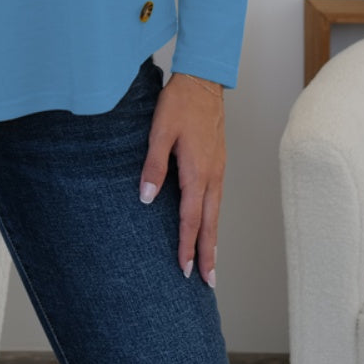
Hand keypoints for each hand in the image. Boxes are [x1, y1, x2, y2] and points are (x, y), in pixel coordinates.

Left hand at [138, 71, 225, 287]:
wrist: (203, 81)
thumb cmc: (179, 103)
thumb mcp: (159, 131)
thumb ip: (153, 166)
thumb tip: (146, 199)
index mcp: (196, 171)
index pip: (192, 218)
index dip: (188, 246)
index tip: (185, 270)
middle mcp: (212, 175)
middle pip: (210, 223)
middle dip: (209, 254)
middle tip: (208, 282)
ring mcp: (218, 169)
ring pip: (216, 212)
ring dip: (214, 240)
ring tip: (212, 264)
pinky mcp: (218, 162)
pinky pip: (217, 199)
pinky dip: (214, 219)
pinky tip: (210, 225)